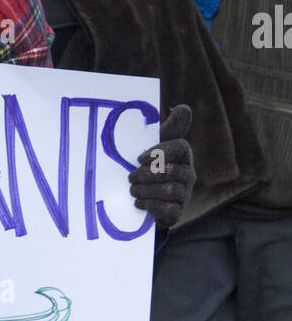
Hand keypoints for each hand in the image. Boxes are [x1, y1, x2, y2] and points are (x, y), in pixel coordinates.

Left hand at [128, 105, 195, 227]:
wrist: (143, 201)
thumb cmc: (148, 167)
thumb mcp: (154, 146)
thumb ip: (168, 128)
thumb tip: (182, 107)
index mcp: (183, 155)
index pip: (181, 147)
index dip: (161, 151)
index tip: (139, 158)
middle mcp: (188, 174)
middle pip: (172, 171)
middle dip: (146, 174)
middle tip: (130, 177)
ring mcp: (185, 195)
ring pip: (169, 190)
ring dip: (145, 190)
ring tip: (133, 190)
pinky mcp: (177, 213)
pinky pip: (169, 209)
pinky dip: (151, 206)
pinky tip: (140, 203)